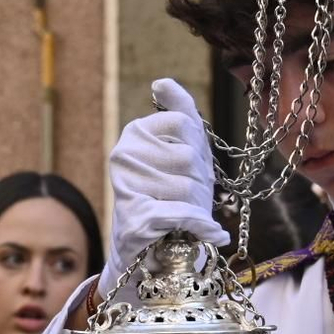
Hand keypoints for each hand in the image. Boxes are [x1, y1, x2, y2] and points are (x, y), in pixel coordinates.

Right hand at [100, 78, 226, 294]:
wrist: (152, 251)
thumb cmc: (171, 196)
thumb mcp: (182, 147)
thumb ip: (178, 110)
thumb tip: (161, 82)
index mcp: (134, 133)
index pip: (186, 123)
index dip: (197, 149)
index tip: (184, 168)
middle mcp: (123, 155)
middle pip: (188, 157)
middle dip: (197, 182)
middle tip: (182, 198)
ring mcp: (126, 187)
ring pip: (188, 188)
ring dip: (197, 207)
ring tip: (181, 215)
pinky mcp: (135, 219)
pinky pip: (183, 214)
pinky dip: (202, 227)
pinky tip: (210, 233)